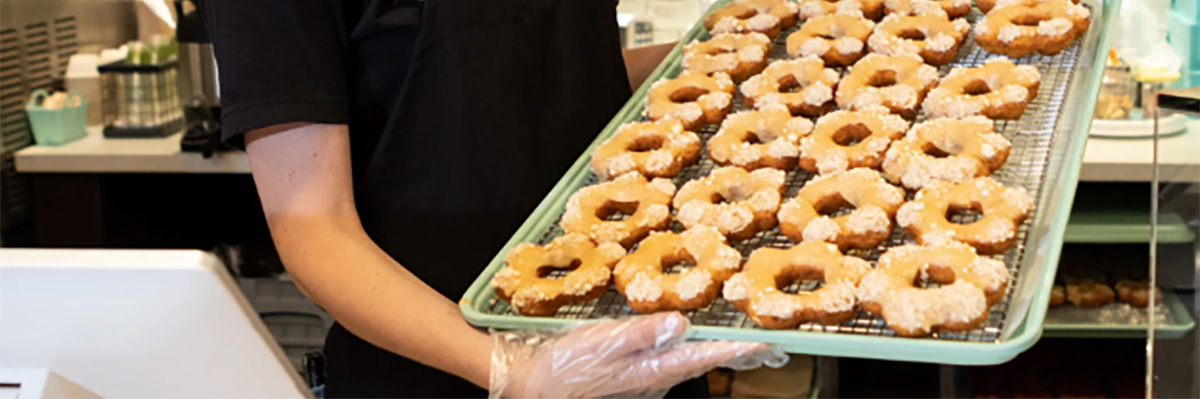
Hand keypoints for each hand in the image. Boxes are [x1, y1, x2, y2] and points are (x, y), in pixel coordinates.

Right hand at [489, 312, 785, 397]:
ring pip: (689, 360)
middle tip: (771, 342)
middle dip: (736, 350)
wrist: (528, 385)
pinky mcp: (631, 373)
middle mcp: (654, 376)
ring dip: (716, 349)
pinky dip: (690, 347)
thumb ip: (641, 333)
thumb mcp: (599, 343)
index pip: (705, 355)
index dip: (738, 347)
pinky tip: (690, 336)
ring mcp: (643, 377)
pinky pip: (670, 358)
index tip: (769, 340)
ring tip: (743, 338)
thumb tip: (682, 323)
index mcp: (651, 368)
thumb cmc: (561, 366)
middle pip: (703, 360)